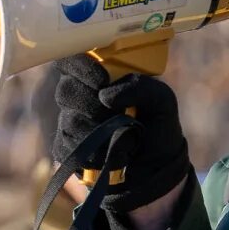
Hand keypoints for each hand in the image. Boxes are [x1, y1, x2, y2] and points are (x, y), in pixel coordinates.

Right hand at [52, 55, 191, 224]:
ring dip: (99, 130)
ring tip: (122, 135)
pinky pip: (69, 147)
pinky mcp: (67, 149)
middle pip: (66, 90)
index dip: (80, 66)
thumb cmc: (158, 126)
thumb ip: (140, 86)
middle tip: (115, 113)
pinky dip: (94, 152)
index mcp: (98, 76)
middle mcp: (79, 97)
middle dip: (93, 103)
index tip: (101, 79)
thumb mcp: (162, 100)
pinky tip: (112, 154)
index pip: (72, 60)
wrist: (155, 168)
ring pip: (70, 120)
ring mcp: (70, 123)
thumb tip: (106, 95)